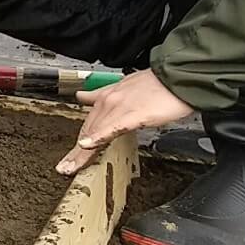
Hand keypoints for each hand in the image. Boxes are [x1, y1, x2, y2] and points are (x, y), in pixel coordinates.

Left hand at [56, 69, 192, 175]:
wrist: (179, 76)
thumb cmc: (159, 84)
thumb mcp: (127, 87)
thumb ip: (109, 95)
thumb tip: (87, 97)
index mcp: (109, 96)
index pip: (89, 122)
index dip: (80, 139)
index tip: (71, 155)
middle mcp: (109, 100)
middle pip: (88, 130)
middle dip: (75, 151)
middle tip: (65, 167)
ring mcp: (118, 108)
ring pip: (94, 132)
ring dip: (81, 152)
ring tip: (70, 166)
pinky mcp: (132, 115)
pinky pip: (111, 128)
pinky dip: (98, 137)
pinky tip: (87, 146)